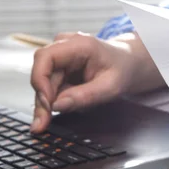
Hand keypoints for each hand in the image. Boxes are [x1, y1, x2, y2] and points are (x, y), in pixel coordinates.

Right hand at [30, 32, 162, 131]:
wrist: (128, 63)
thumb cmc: (123, 70)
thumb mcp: (111, 87)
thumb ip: (85, 96)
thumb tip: (57, 106)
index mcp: (78, 44)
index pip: (45, 57)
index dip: (40, 80)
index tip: (47, 103)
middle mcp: (64, 47)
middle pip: (41, 73)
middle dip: (42, 100)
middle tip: (42, 123)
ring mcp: (60, 57)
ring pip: (42, 82)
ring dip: (45, 104)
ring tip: (46, 121)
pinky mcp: (59, 68)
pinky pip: (49, 86)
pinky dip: (51, 101)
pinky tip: (56, 111)